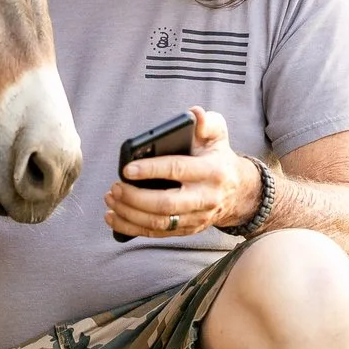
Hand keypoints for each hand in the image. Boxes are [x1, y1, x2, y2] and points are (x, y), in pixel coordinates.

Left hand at [105, 108, 262, 238]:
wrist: (238, 191)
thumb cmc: (218, 157)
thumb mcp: (218, 135)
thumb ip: (207, 122)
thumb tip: (194, 114)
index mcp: (212, 171)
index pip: (177, 170)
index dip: (150, 170)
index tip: (126, 169)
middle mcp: (206, 198)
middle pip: (166, 204)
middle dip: (135, 198)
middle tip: (115, 187)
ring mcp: (197, 218)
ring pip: (159, 223)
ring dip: (129, 214)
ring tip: (110, 199)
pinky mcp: (188, 230)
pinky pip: (157, 234)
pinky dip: (132, 228)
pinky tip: (113, 217)